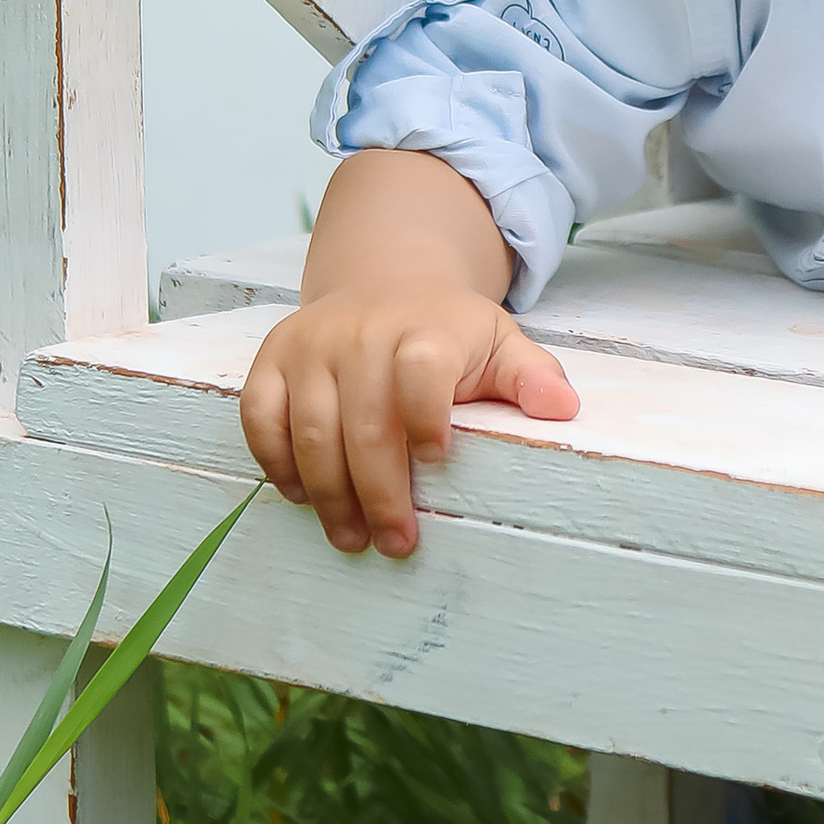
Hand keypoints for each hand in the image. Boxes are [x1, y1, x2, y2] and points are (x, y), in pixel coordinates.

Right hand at [240, 290, 577, 556]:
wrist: (383, 280)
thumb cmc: (446, 331)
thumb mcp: (498, 342)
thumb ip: (530, 375)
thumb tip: (563, 409)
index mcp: (424, 330)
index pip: (421, 369)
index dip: (426, 416)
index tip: (437, 461)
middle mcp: (361, 334)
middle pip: (364, 423)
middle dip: (380, 494)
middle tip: (396, 543)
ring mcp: (311, 347)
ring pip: (311, 432)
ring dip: (330, 496)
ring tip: (352, 539)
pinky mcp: (272, 360)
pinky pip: (260, 419)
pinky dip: (277, 465)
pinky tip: (304, 498)